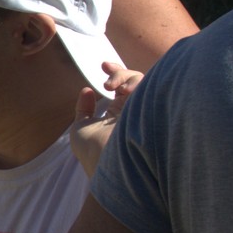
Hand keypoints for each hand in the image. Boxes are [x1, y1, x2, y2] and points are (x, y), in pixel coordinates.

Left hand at [69, 62, 141, 177]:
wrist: (106, 167)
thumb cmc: (91, 153)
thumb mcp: (80, 129)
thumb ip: (83, 109)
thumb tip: (87, 90)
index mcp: (118, 114)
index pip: (122, 88)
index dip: (115, 72)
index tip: (103, 66)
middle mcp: (133, 111)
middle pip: (134, 81)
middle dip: (120, 72)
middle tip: (107, 81)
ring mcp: (143, 111)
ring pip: (145, 82)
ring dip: (128, 77)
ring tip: (114, 87)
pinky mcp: (151, 111)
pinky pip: (152, 89)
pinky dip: (138, 83)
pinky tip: (125, 90)